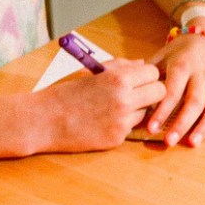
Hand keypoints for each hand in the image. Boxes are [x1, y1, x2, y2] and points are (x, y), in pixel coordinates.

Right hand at [36, 58, 164, 151]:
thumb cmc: (65, 92)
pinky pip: (130, 128)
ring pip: (146, 113)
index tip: (139, 79)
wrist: (44, 120)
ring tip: (112, 108)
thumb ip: (120, 67)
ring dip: (136, 110)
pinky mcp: (117, 139)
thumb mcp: (91, 72)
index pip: (153, 74)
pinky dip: (121, 124)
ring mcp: (122, 122)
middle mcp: (125, 100)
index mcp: (118, 78)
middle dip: (151, 92)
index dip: (148, 76)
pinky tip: (102, 121)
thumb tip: (142, 64)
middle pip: (160, 93)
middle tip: (137, 94)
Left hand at [146, 32, 204, 146]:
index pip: (172, 91)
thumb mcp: (162, 56)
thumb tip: (132, 94)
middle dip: (181, 125)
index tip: (151, 129)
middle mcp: (204, 72)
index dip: (162, 111)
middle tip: (169, 142)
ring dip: (204, 128)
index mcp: (184, 64)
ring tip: (192, 143)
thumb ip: (149, 75)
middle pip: (194, 103)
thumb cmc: (179, 53)